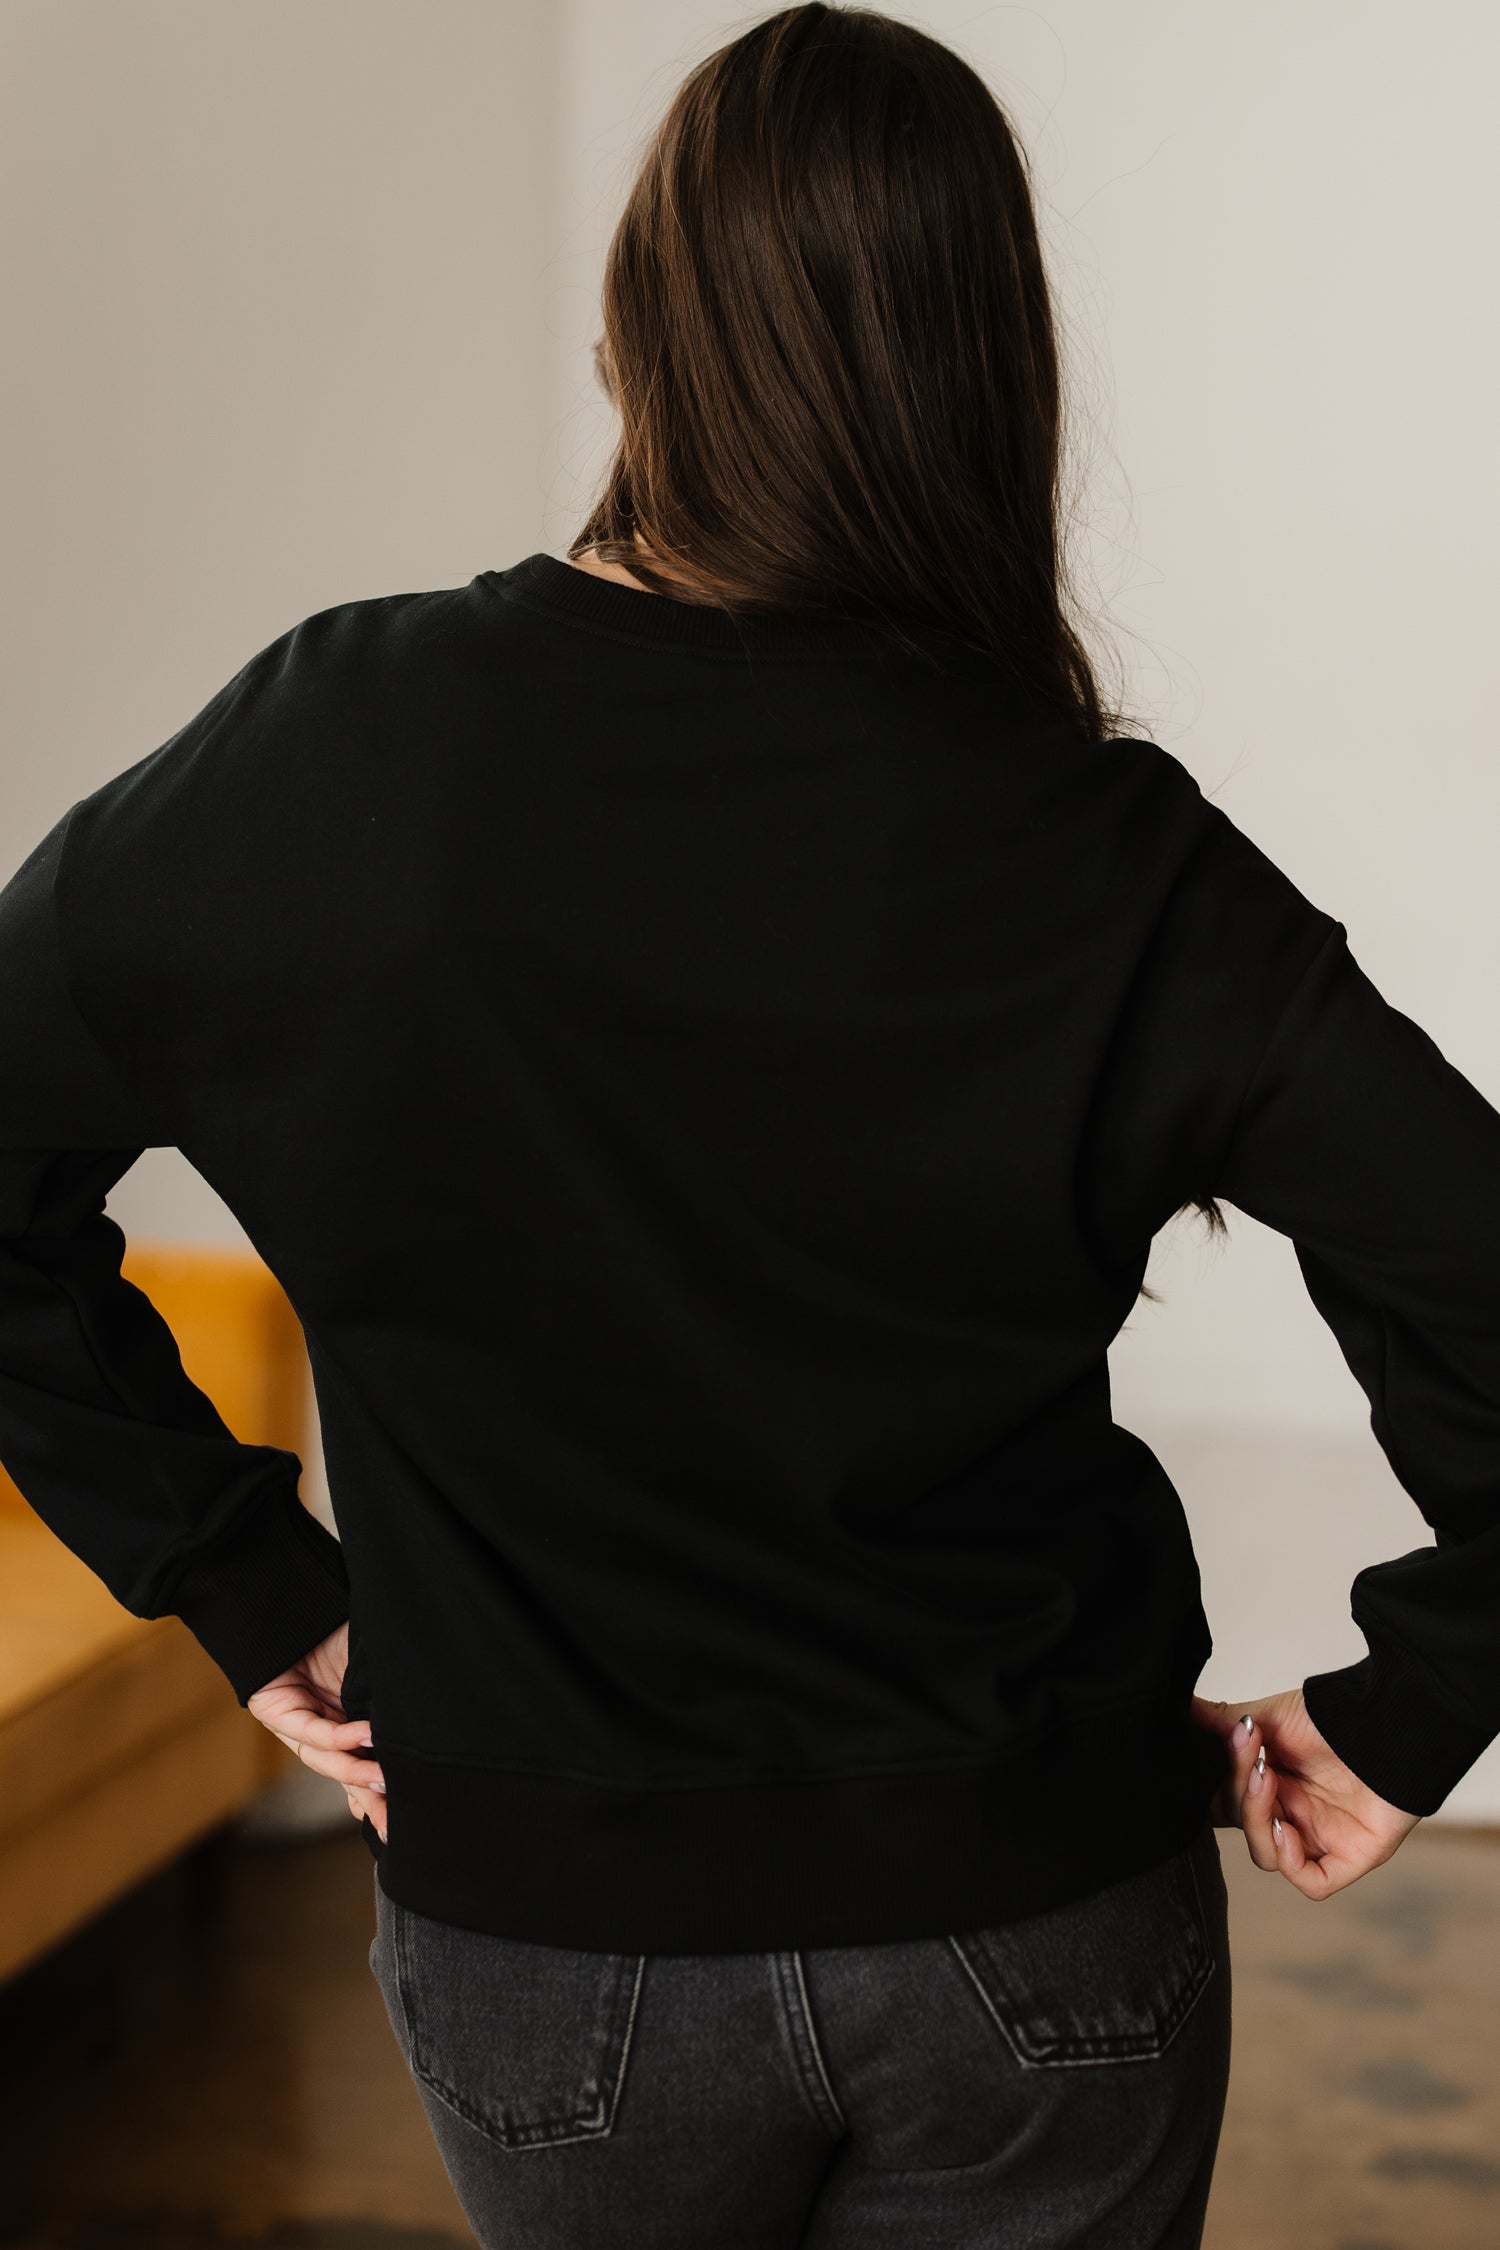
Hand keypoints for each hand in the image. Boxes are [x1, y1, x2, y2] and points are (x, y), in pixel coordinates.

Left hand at [246, 1618, 386, 1842]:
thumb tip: (417, 1736)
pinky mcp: (274, 1711)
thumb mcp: (373, 1674)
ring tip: (385, 1782)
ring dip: (356, 1773)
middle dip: (370, 1801)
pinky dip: (338, 1736)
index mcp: (346, 1722)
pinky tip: (362, 1737)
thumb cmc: (340, 1627)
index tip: (400, 1819)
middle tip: (393, 1825)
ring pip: (326, 1761)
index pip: (362, 1766)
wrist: (301, 1601)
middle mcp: (322, 1729)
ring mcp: (297, 1724)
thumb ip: (385, 1706)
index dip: (378, 1794)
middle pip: (346, 1774)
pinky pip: (311, 1731)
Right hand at [1191, 1688, 1419, 1899]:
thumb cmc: (1331, 1717)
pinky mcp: (1348, 1858)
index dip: (1213, 1790)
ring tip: (1268, 1780)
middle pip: (1242, 1826)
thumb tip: (1178, 1705)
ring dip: (1259, 1821)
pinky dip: (1290, 1860)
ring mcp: (1318, 1837)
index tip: (1212, 1756)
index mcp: (1269, 1783)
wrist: (1386, 1722)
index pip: (1225, 1803)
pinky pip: (1310, 1881)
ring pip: (1267, 1855)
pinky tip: (1288, 1827)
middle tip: (1252, 1755)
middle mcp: (1290, 1812)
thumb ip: (1220, 1721)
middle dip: (1239, 1792)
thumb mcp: (1265, 1714)